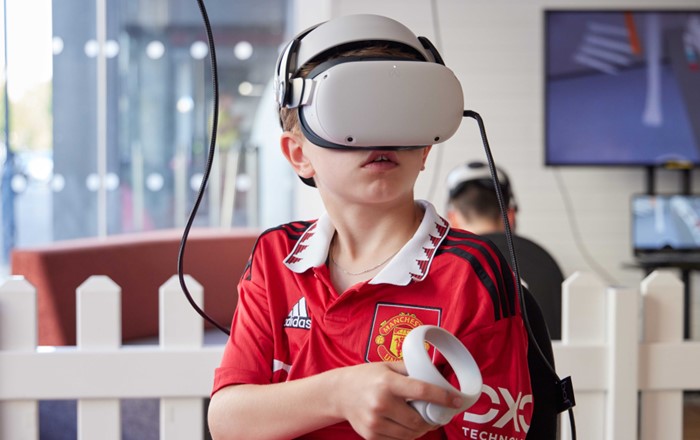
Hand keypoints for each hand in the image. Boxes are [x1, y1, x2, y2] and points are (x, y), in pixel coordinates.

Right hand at [333, 361, 463, 439]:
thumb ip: (411, 369)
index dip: (442, 397)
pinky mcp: (370, 435)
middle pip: (418, 420)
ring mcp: (374, 422)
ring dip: (421, 430)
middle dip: (431, 420)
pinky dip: (407, 435)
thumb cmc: (367, 377)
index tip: (456, 401)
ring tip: (423, 421)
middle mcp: (381, 403)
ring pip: (410, 434)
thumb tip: (437, 371)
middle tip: (437, 415)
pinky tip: (406, 425)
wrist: (339, 393)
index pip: (422, 391)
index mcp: (388, 382)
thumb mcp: (387, 366)